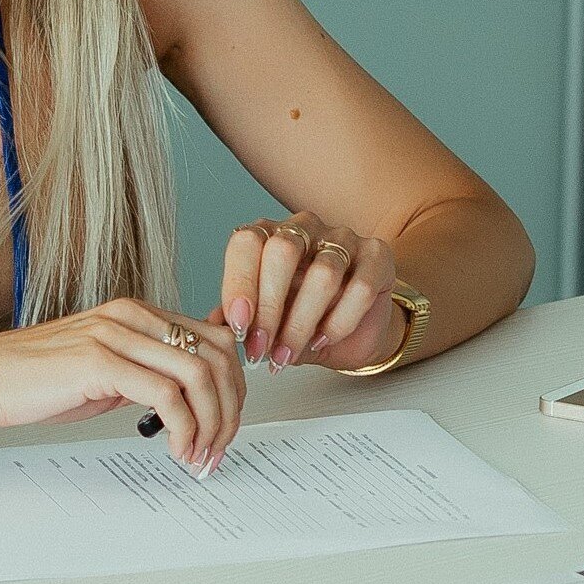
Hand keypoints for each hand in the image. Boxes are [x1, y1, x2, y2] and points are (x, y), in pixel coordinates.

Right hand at [0, 299, 245, 470]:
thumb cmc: (33, 380)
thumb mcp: (103, 369)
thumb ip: (145, 372)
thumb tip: (189, 395)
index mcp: (137, 313)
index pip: (215, 340)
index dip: (233, 388)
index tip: (225, 427)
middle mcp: (132, 316)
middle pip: (218, 356)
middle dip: (230, 410)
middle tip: (218, 449)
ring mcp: (116, 336)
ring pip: (200, 376)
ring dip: (211, 424)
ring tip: (198, 456)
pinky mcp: (99, 362)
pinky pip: (166, 396)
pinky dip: (183, 429)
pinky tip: (175, 449)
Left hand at [220, 209, 403, 371]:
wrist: (351, 332)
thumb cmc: (302, 319)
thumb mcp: (262, 322)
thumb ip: (237, 319)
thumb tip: (206, 329)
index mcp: (268, 235)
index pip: (247, 242)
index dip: (239, 283)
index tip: (238, 325)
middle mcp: (303, 229)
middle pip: (282, 252)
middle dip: (269, 308)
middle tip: (261, 348)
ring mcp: (343, 238)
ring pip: (323, 274)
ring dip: (301, 323)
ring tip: (287, 354)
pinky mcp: (377, 257)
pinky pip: (359, 288)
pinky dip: (338, 322)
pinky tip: (323, 340)